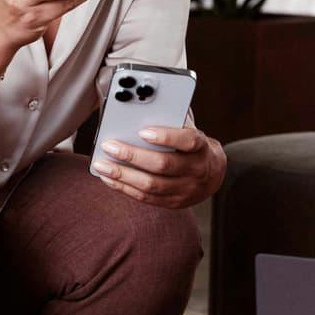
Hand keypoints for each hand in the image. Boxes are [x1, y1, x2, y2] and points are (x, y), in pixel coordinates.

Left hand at [91, 125, 225, 209]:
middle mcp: (196, 170)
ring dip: (123, 175)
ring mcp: (185, 190)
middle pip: (163, 165)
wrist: (213, 174)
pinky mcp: (174, 203)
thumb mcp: (189, 131)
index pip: (188, 141)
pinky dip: (124, 188)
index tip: (142, 131)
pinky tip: (109, 178)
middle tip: (109, 146)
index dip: (166, 136)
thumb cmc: (192, 146)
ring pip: (151, 185)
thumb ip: (171, 122)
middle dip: (132, 155)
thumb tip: (138, 112)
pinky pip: (146, 198)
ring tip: (102, 165)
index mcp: (202, 147)